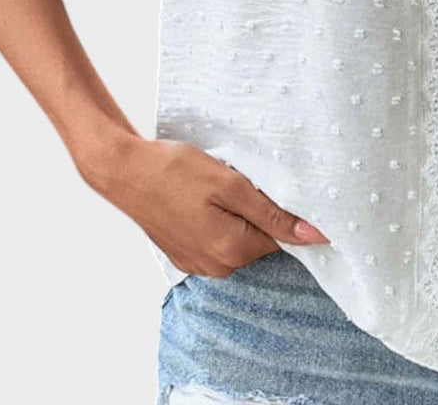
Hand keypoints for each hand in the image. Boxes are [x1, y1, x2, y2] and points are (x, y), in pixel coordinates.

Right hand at [81, 135, 330, 276]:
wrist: (123, 171)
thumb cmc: (176, 170)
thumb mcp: (230, 185)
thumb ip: (272, 213)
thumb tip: (315, 236)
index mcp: (233, 250)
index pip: (282, 239)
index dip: (284, 211)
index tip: (274, 186)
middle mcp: (218, 266)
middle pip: (260, 240)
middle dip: (259, 212)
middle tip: (241, 180)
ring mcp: (198, 263)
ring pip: (238, 240)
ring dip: (237, 216)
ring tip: (217, 188)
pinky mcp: (184, 255)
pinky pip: (216, 241)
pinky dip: (218, 221)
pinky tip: (203, 199)